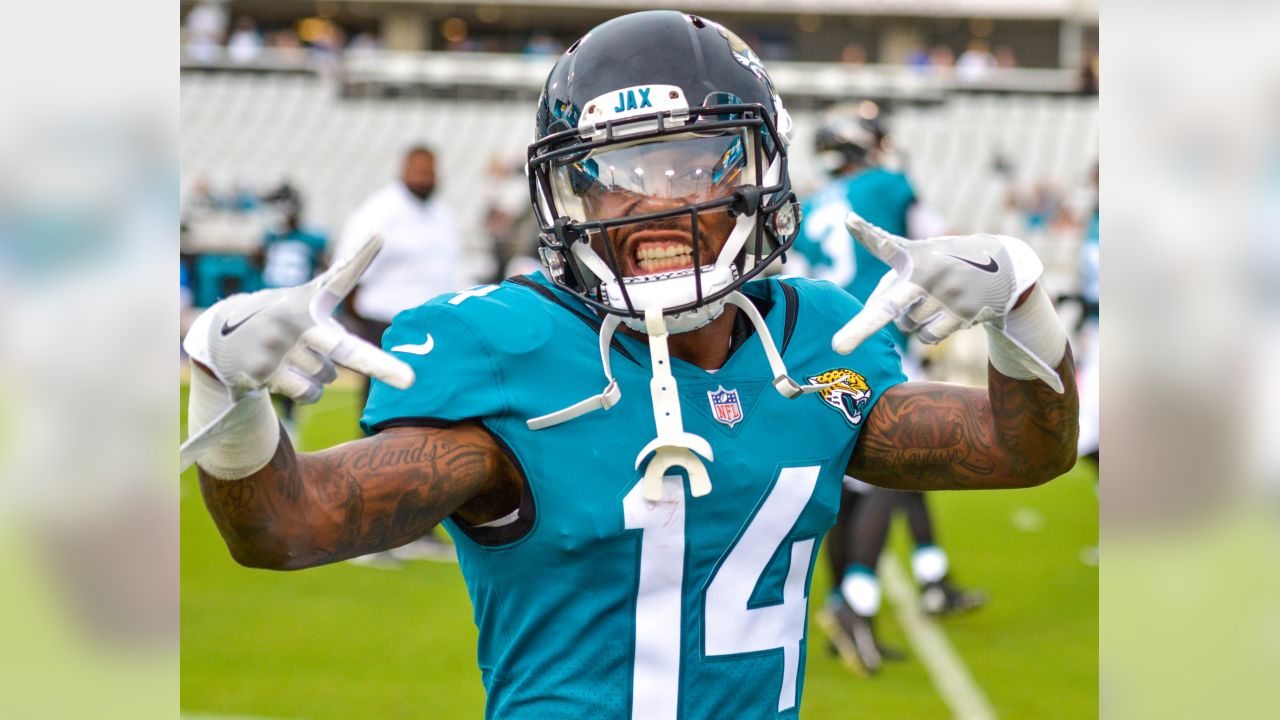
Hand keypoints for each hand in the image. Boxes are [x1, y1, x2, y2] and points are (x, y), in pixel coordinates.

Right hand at [184, 235, 413, 403]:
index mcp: (310, 300)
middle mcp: (294, 318)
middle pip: (345, 350)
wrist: (224, 339)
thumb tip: (379, 234)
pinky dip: (306, 392)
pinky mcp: (263, 370)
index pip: (341, 277)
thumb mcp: (310, 294)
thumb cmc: (284, 315)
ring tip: (295, 357)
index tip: (381, 236)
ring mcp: (277, 345)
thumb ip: (344, 272)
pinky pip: (309, 393)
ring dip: (320, 375)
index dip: (362, 257)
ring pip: (327, 376)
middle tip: (411, 380)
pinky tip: (285, 375)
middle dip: (381, 366)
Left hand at [832, 210, 1063, 391]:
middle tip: (838, 347)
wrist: (1002, 267)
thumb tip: (870, 310)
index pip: (886, 244)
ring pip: (906, 324)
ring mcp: (946, 294)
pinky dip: (928, 332)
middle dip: (861, 328)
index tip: (849, 221)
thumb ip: (888, 283)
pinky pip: (926, 337)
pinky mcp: (963, 312)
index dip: (866, 233)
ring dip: (912, 319)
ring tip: (934, 299)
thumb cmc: (944, 264)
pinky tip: (946, 313)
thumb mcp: (919, 260)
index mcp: (913, 254)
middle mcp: (928, 271)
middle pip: (889, 305)